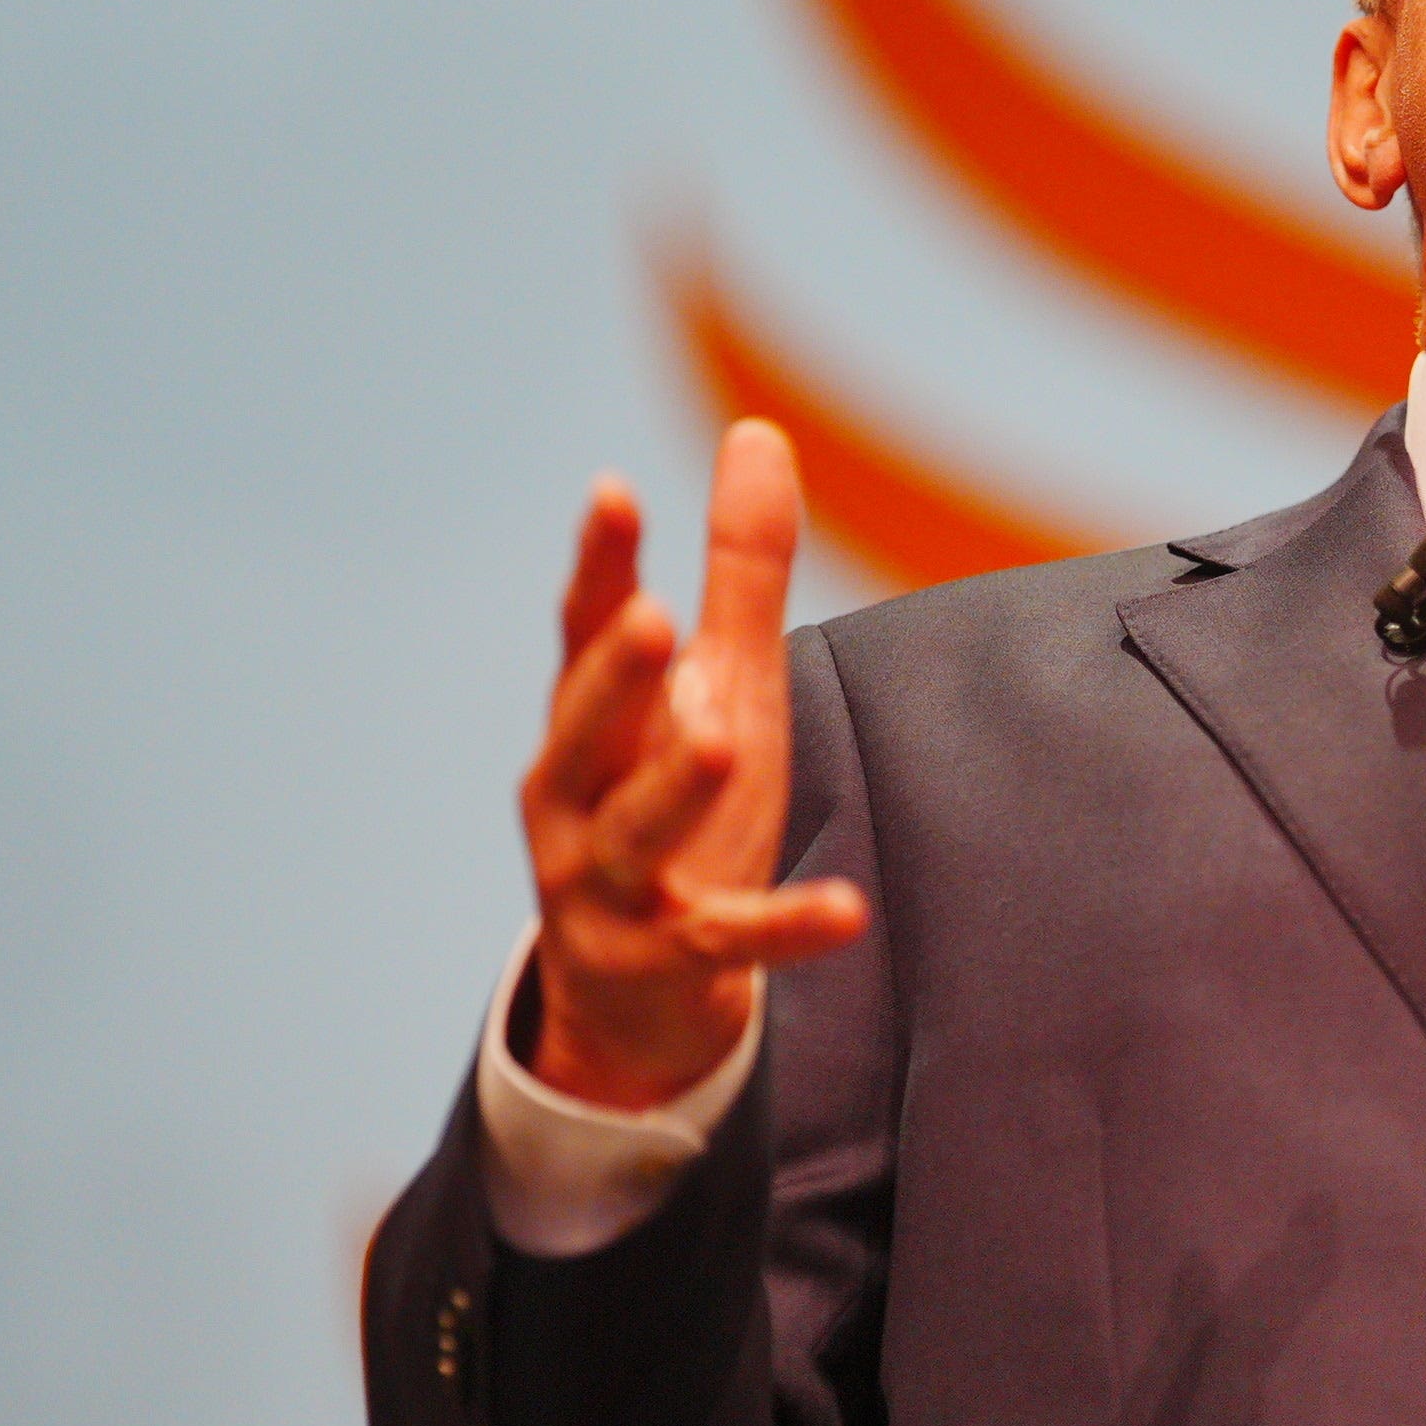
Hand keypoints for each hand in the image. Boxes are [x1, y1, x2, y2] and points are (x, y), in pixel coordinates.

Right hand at [517, 420, 866, 1108]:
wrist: (641, 992)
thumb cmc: (681, 805)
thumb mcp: (721, 683)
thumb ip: (741, 569)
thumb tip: (758, 433)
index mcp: (592, 722)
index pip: (585, 634)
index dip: (599, 567)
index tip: (613, 494)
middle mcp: (578, 797)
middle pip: (588, 730)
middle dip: (615, 679)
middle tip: (651, 620)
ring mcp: (610, 883)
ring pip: (635, 831)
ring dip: (674, 788)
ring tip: (721, 744)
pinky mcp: (667, 957)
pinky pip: (727, 937)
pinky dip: (784, 926)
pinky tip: (847, 911)